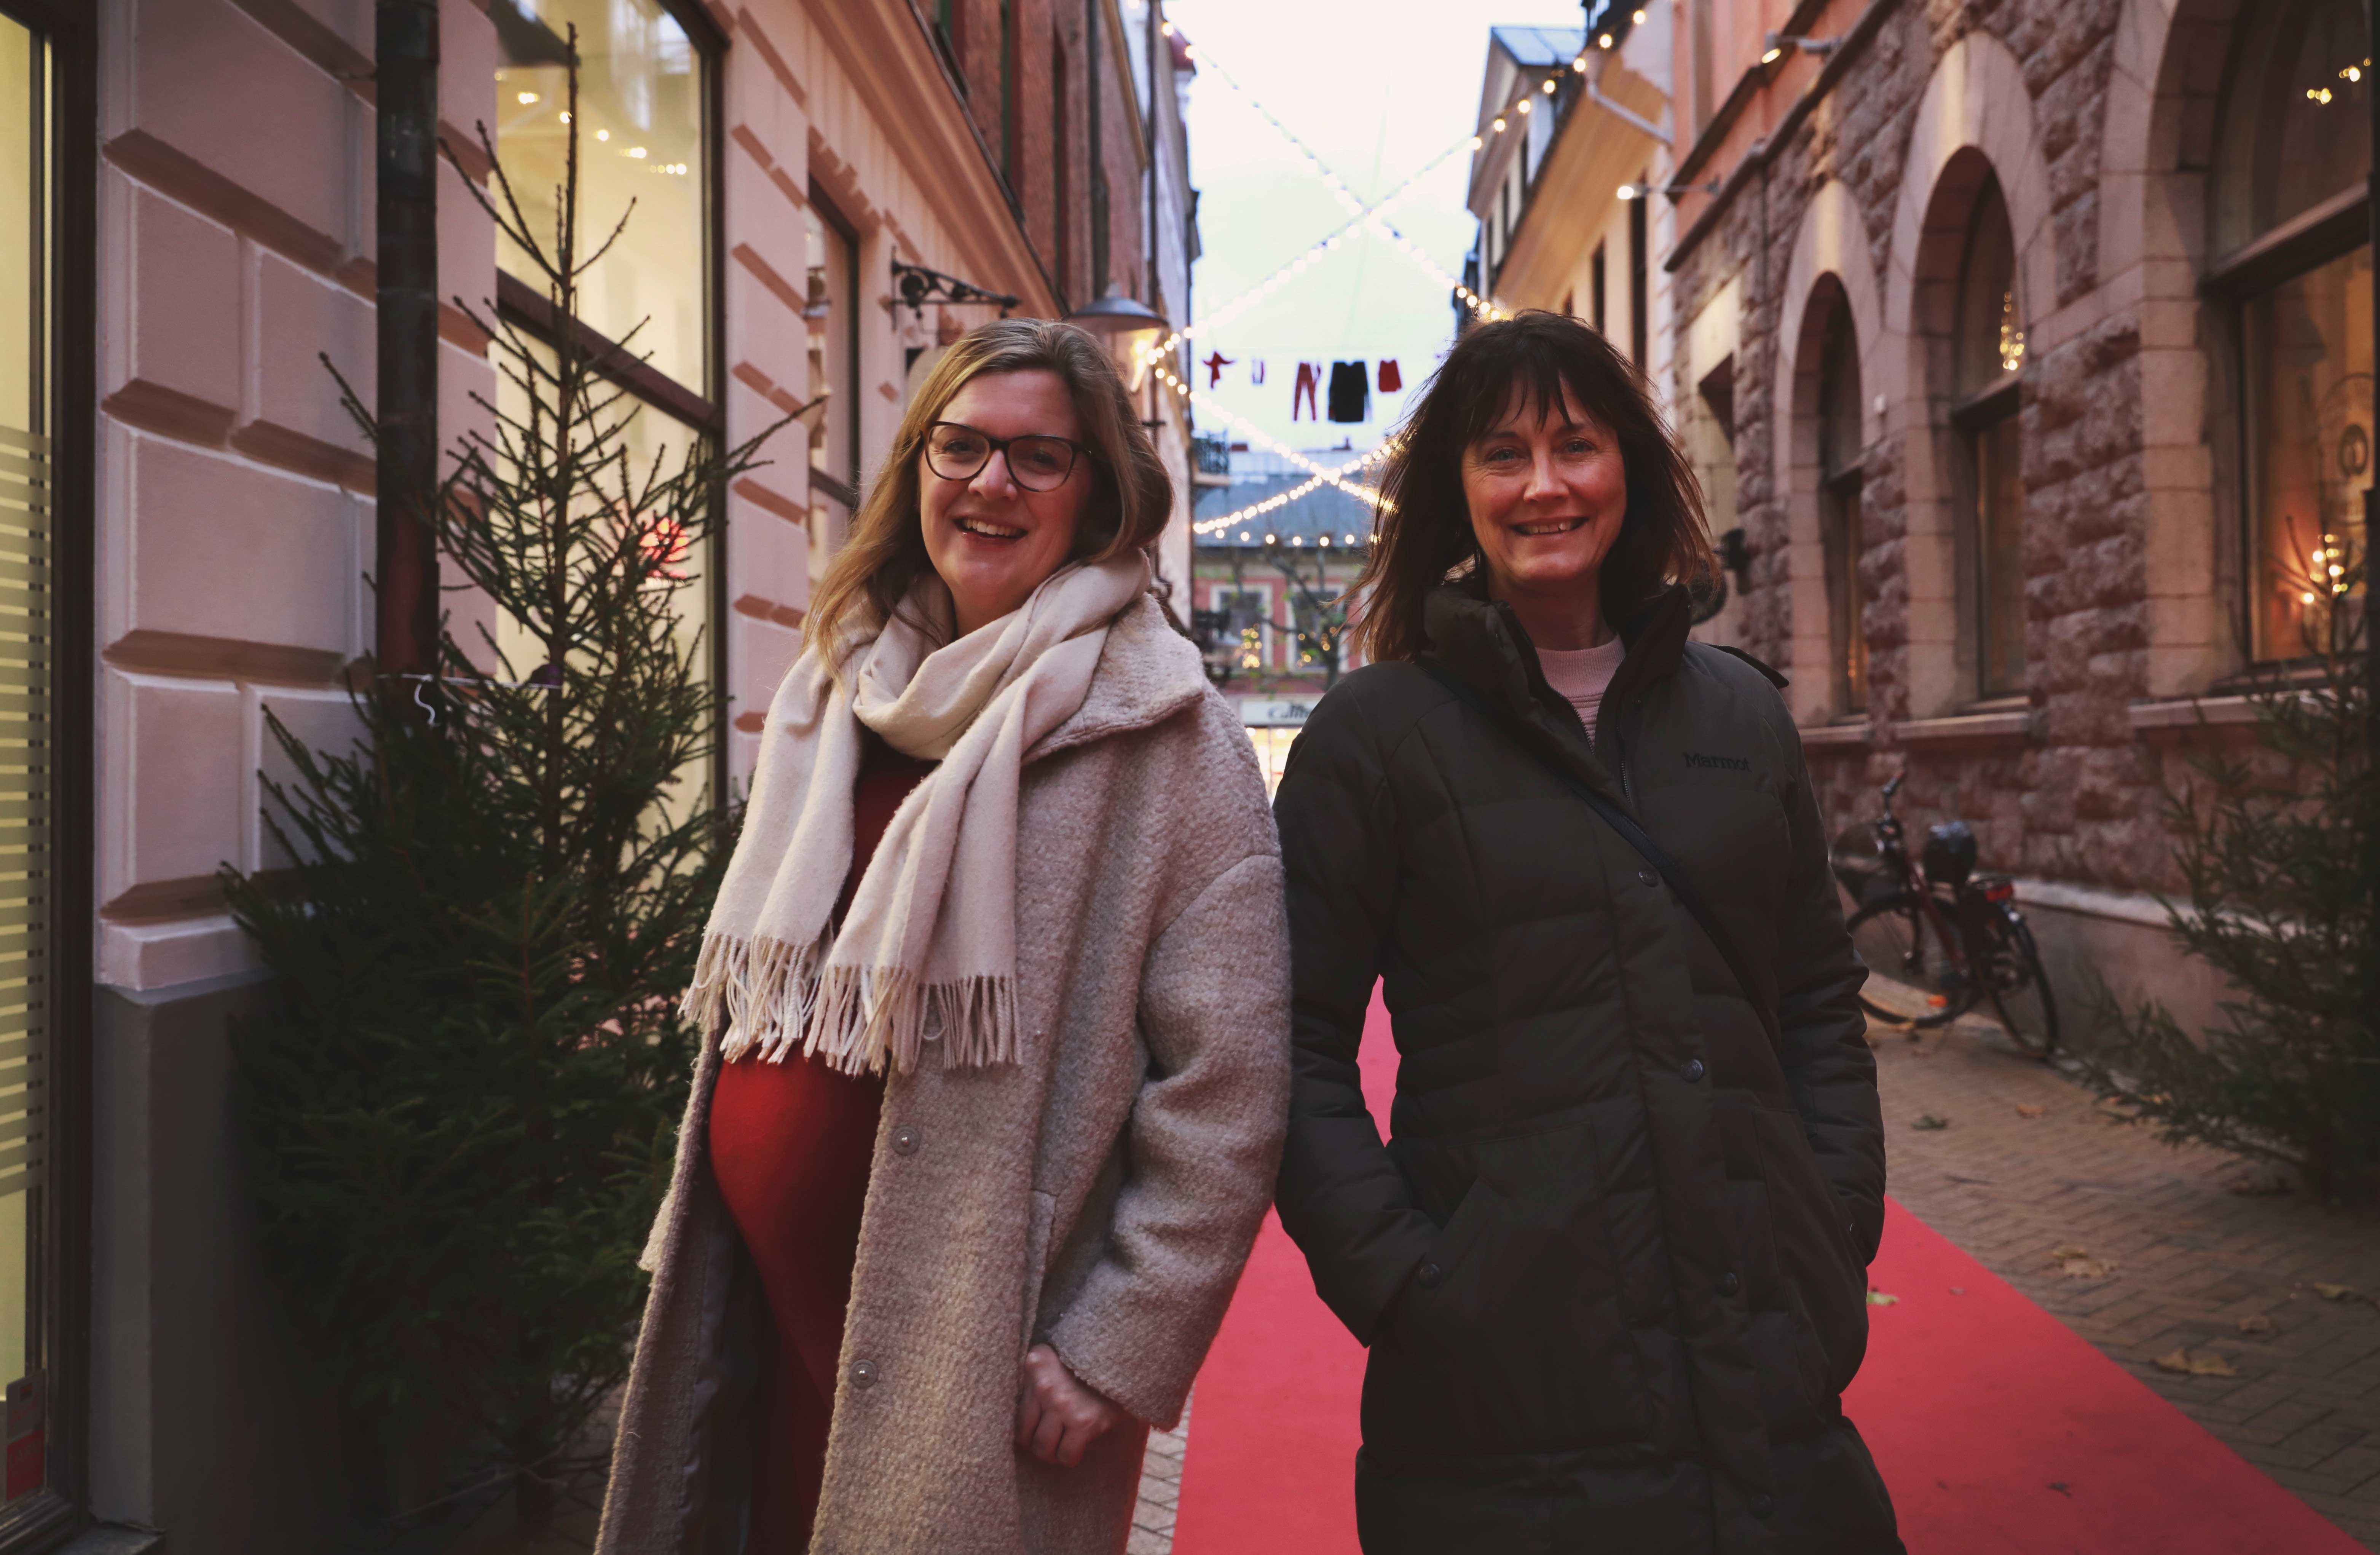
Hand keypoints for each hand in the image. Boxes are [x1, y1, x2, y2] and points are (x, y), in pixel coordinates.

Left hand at [1015, 1343, 1124, 1466]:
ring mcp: (1063, 1405)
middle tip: (1045, 1442)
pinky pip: (1067, 1454)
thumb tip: (1022, 1413)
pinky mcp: (1084, 1421)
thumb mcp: (1055, 1358)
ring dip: (1050, 1453)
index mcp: (1034, 1365)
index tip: (1032, 1429)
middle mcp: (1043, 1386)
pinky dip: (1069, 1457)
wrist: (1125, 1360)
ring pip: (1043, 1447)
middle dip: (1035, 1442)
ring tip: (1059, 1448)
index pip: (1015, 1410)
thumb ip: (1036, 1377)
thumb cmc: (1090, 1361)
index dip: (1023, 1426)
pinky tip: (1074, 1449)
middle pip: (1025, 1433)